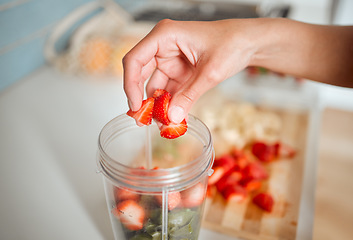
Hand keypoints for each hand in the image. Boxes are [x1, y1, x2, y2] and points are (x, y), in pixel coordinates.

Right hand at [123, 19, 254, 122]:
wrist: (249, 43)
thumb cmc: (232, 43)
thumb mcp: (210, 72)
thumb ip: (189, 95)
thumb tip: (172, 117)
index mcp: (165, 36)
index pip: (135, 59)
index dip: (130, 84)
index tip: (135, 107)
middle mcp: (163, 46)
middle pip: (140, 74)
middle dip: (142, 98)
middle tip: (143, 121)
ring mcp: (170, 59)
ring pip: (155, 86)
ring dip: (158, 105)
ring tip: (162, 124)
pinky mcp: (179, 71)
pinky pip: (169, 90)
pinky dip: (169, 104)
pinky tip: (171, 118)